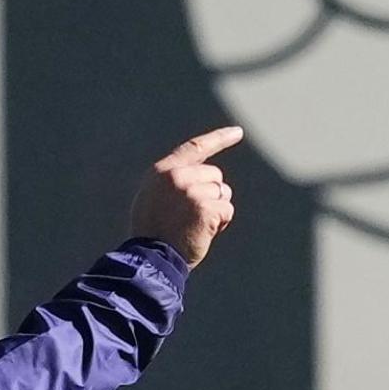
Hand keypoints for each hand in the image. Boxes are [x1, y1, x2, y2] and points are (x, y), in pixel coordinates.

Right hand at [129, 126, 242, 268]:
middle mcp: (177, 175)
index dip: (219, 138)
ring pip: (223, 193)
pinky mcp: (205, 207)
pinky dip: (221, 223)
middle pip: (215, 175)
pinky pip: (227, 210)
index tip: (238, 132)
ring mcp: (191, 190)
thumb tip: (201, 178)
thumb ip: (173, 181)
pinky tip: (203, 232)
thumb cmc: (152, 234)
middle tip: (192, 217)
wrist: (150, 257)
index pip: (195, 148)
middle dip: (212, 194)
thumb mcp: (152, 197)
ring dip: (216, 210)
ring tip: (194, 225)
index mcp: (163, 170)